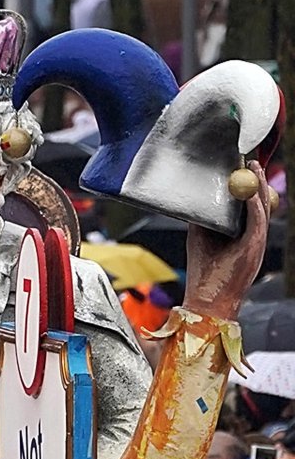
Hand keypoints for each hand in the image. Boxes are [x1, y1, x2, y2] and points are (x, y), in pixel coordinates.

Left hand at [183, 160, 271, 319]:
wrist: (208, 297)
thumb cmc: (203, 269)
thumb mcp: (200, 236)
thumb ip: (202, 218)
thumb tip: (196, 198)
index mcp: (241, 233)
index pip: (248, 204)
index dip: (246, 185)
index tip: (240, 165)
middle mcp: (252, 235)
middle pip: (259, 202)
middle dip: (256, 181)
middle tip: (250, 161)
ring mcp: (256, 240)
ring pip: (262, 207)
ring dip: (258, 186)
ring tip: (253, 168)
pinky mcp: (256, 246)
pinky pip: (258, 219)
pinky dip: (254, 203)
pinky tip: (249, 190)